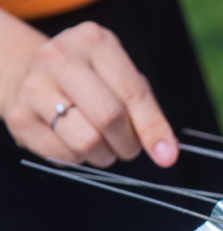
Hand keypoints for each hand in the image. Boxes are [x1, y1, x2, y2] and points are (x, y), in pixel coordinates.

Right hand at [0, 21, 177, 167]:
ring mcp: (33, 85)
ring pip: (86, 141)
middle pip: (109, 118)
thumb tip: (166, 152)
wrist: (32, 73)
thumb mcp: (123, 81)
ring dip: (104, 155)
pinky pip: (63, 155)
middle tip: (128, 147)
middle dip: (127, 144)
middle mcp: (60, 57)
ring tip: (103, 145)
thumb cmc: (91, 80)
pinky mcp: (18, 115)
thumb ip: (148, 113)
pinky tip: (74, 142)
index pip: (133, 94)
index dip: (153, 129)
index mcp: (94, 42)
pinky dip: (79, 158)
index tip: (167, 156)